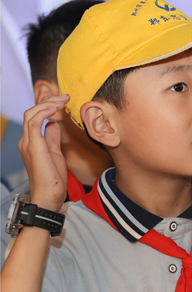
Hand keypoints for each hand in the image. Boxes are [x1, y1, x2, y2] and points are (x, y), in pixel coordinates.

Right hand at [18, 95, 68, 210]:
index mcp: (31, 142)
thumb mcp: (55, 153)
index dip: (48, 106)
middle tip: (65, 96)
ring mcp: (28, 142)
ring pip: (32, 113)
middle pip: (32, 111)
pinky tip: (56, 109)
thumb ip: (52, 138)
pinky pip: (34, 122)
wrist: (49, 195)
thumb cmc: (53, 178)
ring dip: (48, 104)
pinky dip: (45, 112)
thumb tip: (53, 124)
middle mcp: (26, 140)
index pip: (35, 117)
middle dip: (49, 101)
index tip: (63, 101)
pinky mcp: (33, 145)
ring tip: (63, 100)